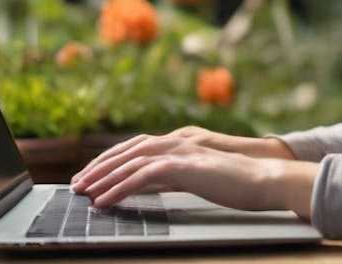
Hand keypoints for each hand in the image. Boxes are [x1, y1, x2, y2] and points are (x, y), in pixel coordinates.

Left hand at [69, 130, 316, 218]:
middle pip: (126, 151)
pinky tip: (104, 200)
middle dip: (99, 167)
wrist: (264, 180)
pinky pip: (141, 177)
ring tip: (83, 193)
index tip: (92, 175)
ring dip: (102, 178)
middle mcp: (176, 141)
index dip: (111, 160)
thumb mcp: (197, 178)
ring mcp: (179, 151)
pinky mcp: (183, 166)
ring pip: (129, 162)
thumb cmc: (237, 183)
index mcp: (179, 143)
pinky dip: (119, 188)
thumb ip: (171, 177)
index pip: (135, 147)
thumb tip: (145, 185)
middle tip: (77, 184)